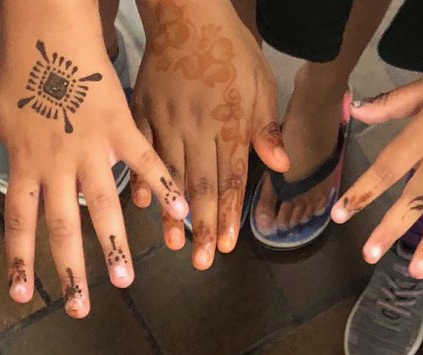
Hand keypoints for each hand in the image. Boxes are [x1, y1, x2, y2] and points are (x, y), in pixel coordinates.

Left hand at [0, 1, 187, 314]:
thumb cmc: (19, 73)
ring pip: (103, 205)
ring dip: (115, 245)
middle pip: (62, 227)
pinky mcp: (120, 127)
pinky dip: (163, 186)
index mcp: (25, 164)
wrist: (49, 31)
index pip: (19, 222)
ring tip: (127, 281)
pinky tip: (179, 214)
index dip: (20, 261)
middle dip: (71, 272)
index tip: (21, 297)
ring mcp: (90, 148)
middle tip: (79, 310)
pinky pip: (144, 161)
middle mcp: (56, 164)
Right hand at [132, 0, 285, 268]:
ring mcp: (165, 121)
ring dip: (172, 213)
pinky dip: (142, 180)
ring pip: (170, 176)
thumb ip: (266, 129)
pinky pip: (141, 152)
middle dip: (201, 226)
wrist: (185, 14)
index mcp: (228, 123)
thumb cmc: (230, 51)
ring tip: (173, 245)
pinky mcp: (142, 112)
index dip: (228, 214)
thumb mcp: (260, 84)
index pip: (230, 178)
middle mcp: (196, 128)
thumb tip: (282, 166)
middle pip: (200, 185)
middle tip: (199, 262)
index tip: (225, 245)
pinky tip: (142, 206)